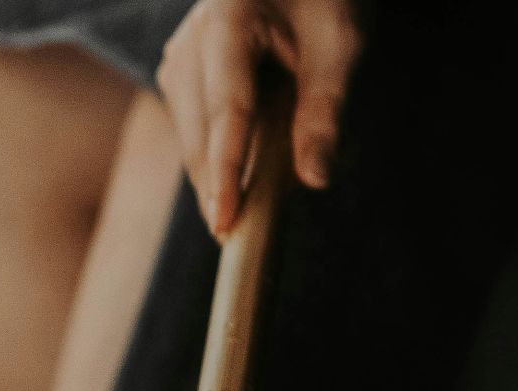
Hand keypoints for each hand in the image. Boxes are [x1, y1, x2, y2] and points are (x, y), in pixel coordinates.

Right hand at [156, 0, 361, 236]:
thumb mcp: (340, 43)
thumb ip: (324, 109)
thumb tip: (313, 179)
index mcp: (228, 22)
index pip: (226, 111)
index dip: (226, 171)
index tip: (223, 220)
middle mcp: (190, 41)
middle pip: (200, 133)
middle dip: (215, 187)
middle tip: (234, 242)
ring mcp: (177, 58)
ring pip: (191, 137)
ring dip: (215, 175)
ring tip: (238, 213)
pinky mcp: (178, 73)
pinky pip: (193, 129)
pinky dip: (215, 156)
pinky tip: (232, 180)